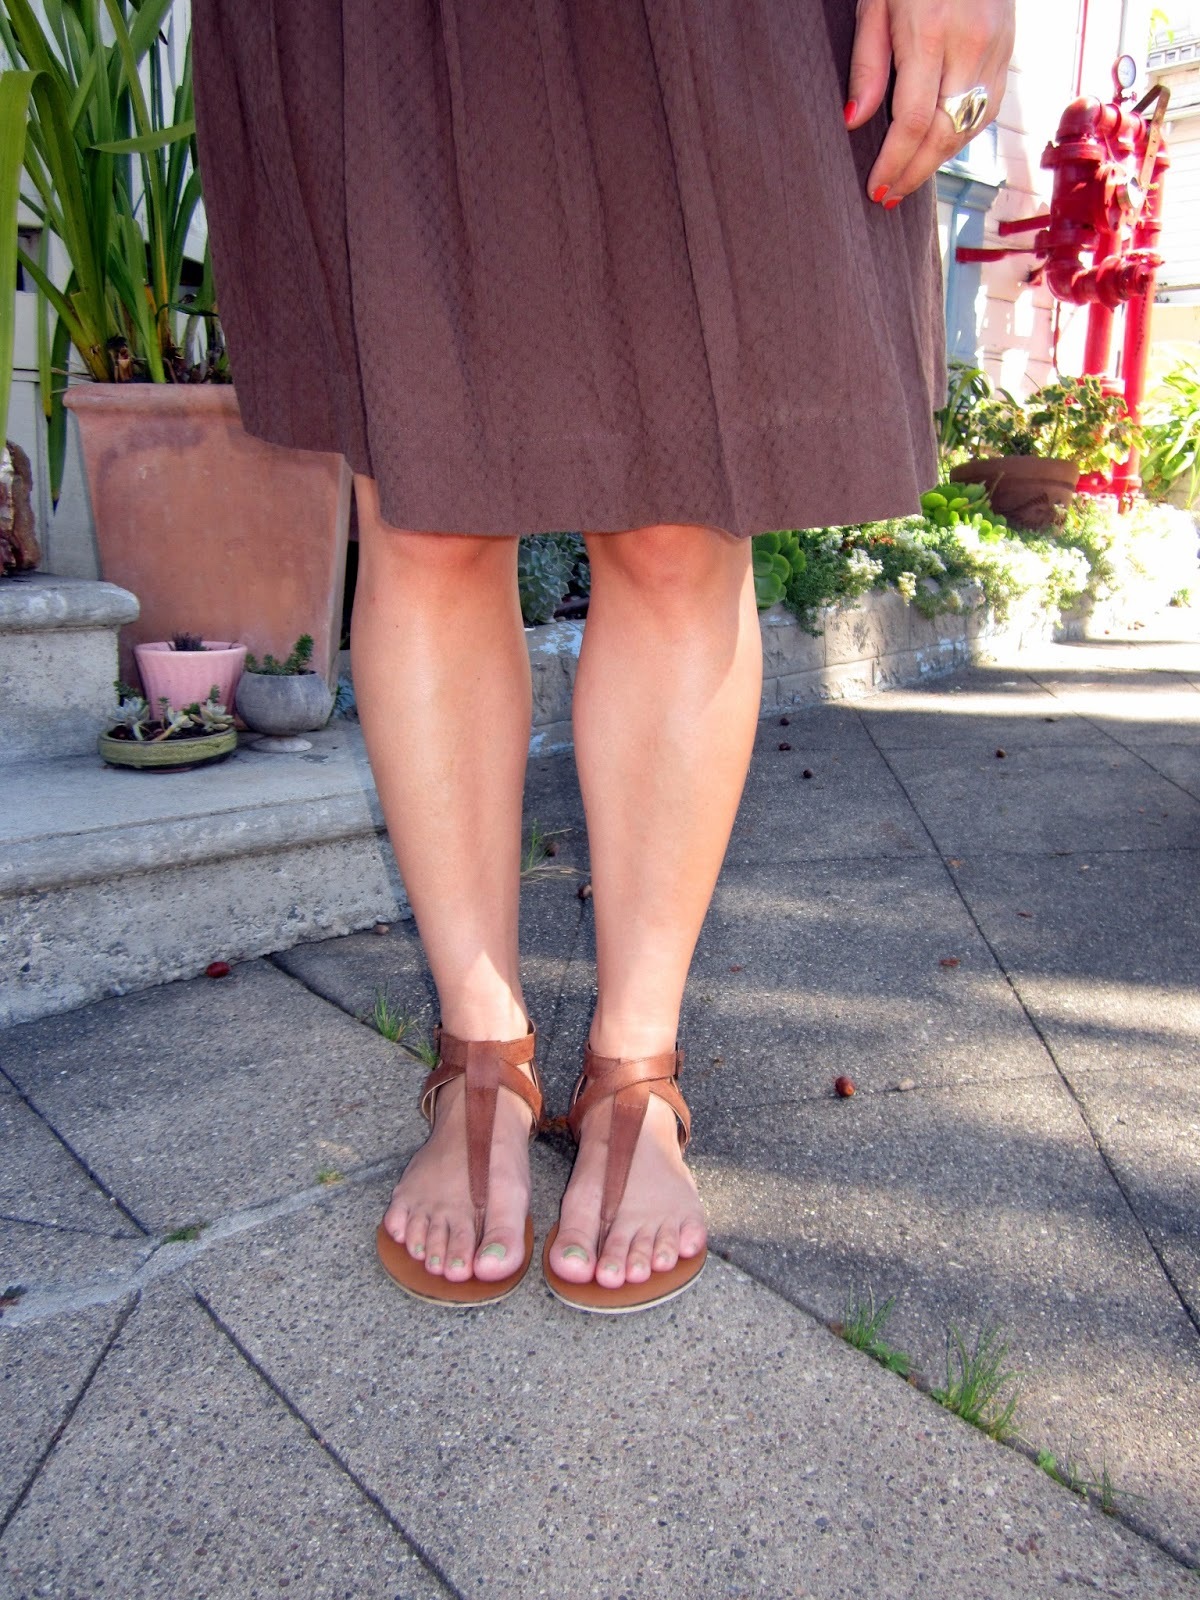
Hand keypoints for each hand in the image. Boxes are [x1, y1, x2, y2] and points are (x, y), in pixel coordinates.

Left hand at [844, 0, 1015, 204]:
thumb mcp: (875, 0)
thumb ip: (867, 63)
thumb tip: (855, 122)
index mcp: (932, 32)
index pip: (914, 121)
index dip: (894, 163)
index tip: (876, 189)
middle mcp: (972, 44)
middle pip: (945, 134)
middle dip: (914, 172)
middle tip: (889, 196)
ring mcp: (997, 47)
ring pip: (970, 127)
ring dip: (937, 160)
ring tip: (907, 177)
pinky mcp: (1009, 49)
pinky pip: (987, 108)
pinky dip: (960, 134)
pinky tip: (937, 146)